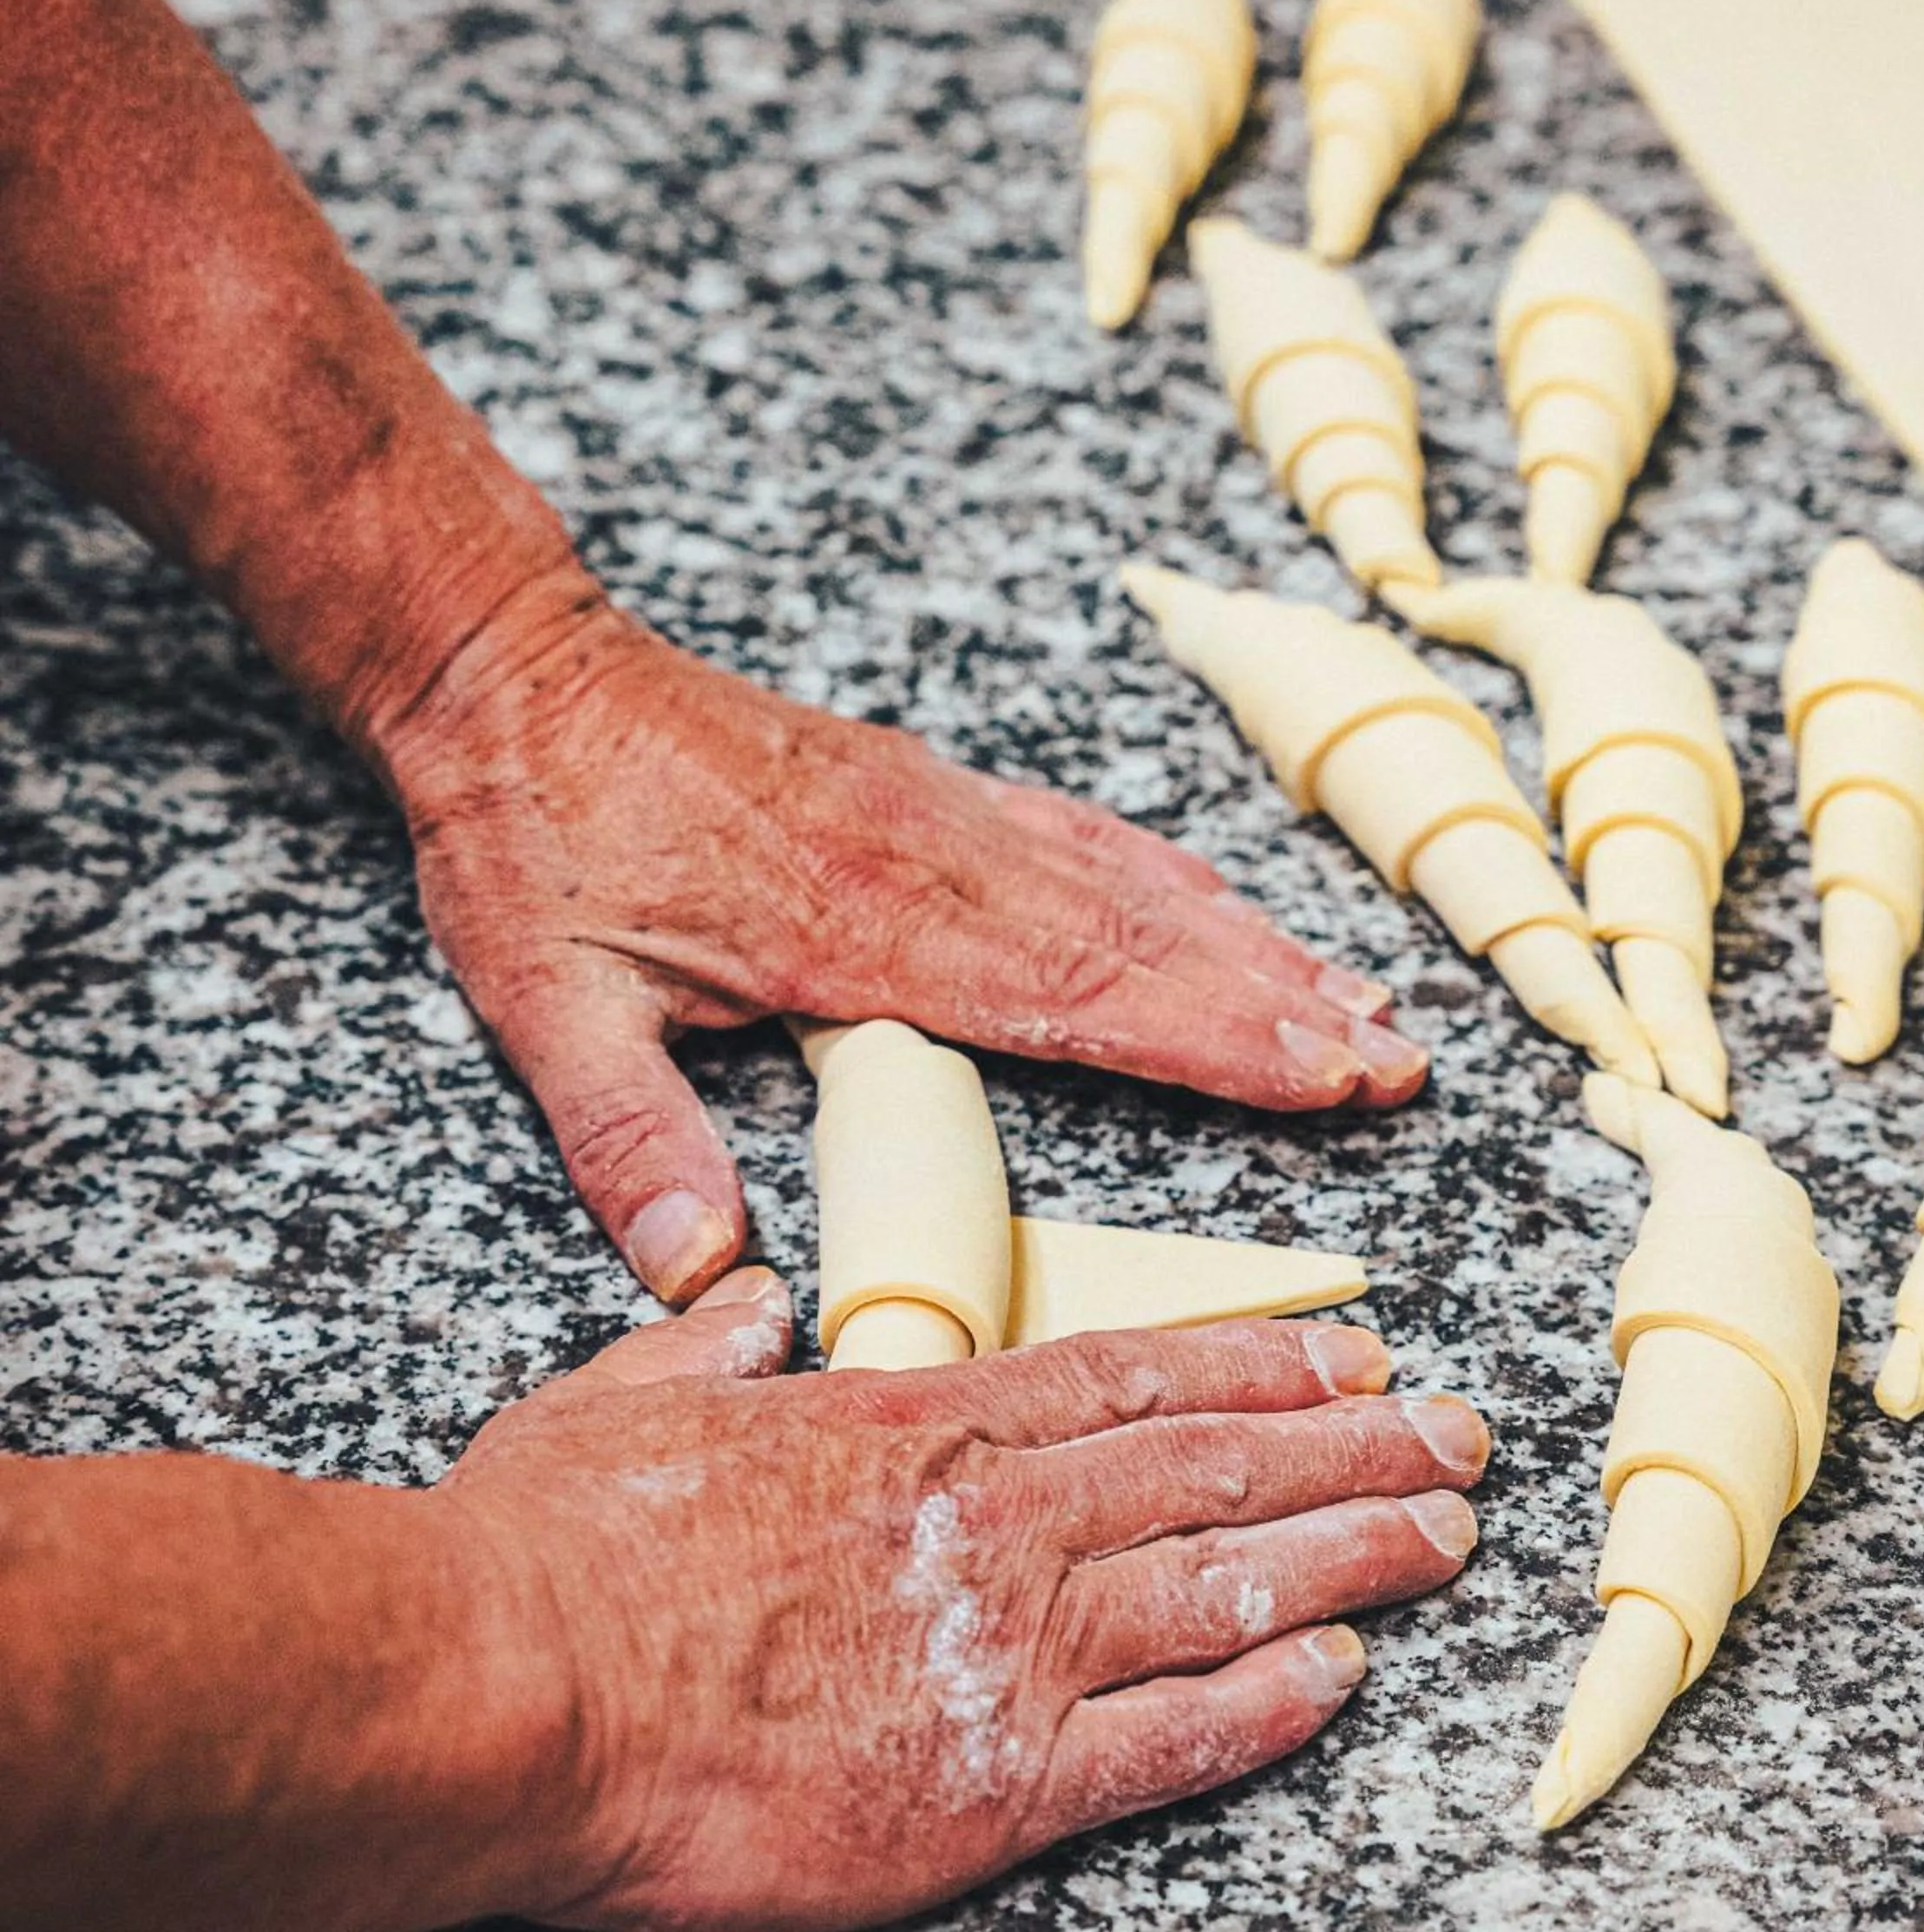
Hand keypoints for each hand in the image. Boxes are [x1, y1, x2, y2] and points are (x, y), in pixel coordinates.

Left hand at [397, 596, 1427, 1298]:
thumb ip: (627, 1131)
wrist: (517, 667)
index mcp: (854, 926)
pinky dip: (1170, 871)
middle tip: (1398, 1054)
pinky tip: (1225, 900)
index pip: (1070, 994)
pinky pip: (1077, 829)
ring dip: (1252, 943)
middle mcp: (926, 860)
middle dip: (1277, 1003)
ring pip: (1129, 879)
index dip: (1206, 1040)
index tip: (1319, 1073)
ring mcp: (934, 811)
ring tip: (1359, 993)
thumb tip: (695, 1264)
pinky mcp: (922, 783)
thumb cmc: (532, 835)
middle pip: (1139, 938)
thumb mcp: (546, 1001)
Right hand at [443, 1273, 1485, 1931]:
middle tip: (1460, 1433)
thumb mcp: (622, 1396)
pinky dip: (1270, 1706)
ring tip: (1450, 1535)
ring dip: (1356, 1557)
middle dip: (1355, 1447)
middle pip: (1216, 1469)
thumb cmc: (555, 1545)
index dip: (1261, 1363)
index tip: (1351, 1350)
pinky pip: (1173, 1740)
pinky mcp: (992, 1784)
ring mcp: (1005, 1648)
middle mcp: (993, 1521)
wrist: (513, 1687)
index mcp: (916, 1425)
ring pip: (1228, 1587)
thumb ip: (707, 1341)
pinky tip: (1348, 1680)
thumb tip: (750, 1297)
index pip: (1131, 1375)